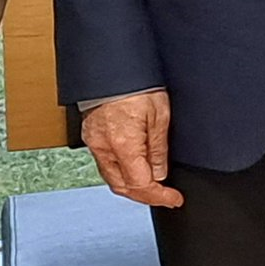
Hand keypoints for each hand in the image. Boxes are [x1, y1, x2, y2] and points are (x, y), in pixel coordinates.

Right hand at [84, 89, 178, 207]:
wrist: (112, 66)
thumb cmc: (136, 84)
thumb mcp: (160, 116)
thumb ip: (158, 150)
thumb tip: (159, 174)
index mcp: (123, 145)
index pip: (141, 185)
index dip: (160, 197)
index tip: (173, 199)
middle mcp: (104, 148)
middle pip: (123, 187)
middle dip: (145, 196)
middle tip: (165, 196)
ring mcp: (94, 143)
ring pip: (112, 178)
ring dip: (132, 186)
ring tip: (152, 185)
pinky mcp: (91, 136)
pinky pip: (105, 164)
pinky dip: (121, 172)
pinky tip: (133, 168)